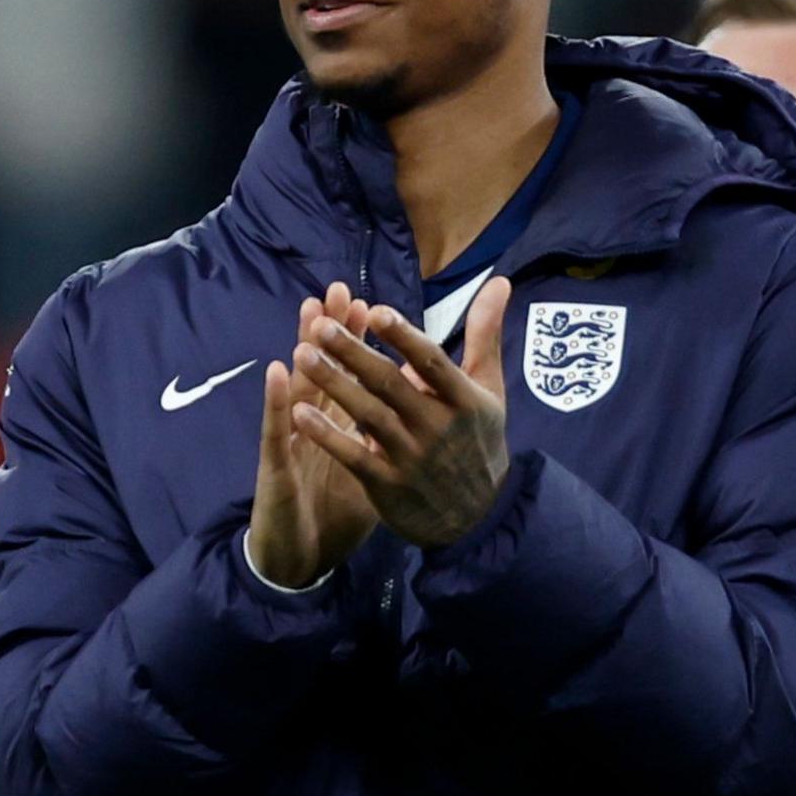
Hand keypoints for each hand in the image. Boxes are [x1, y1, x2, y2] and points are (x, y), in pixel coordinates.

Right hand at [246, 282, 379, 587]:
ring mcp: (292, 444)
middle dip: (333, 332)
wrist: (300, 563)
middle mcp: (314, 428)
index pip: (352, 378)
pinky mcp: (275, 468)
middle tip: (339, 290)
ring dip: (303, 352)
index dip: (361, 345)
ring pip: (297, 391)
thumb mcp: (371, 477)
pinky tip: (276, 373)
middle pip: (325, 371)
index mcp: (340, 430)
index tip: (371, 306)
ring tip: (309, 315)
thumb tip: (423, 422)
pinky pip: (275, 433)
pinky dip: (275, 403)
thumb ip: (390, 445)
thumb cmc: (332, 519)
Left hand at [291, 276, 512, 548]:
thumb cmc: (478, 439)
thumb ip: (485, 333)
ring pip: (368, 415)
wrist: (477, 516)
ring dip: (333, 384)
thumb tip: (498, 279)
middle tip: (319, 325)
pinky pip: (353, 456)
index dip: (405, 336)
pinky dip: (326, 435)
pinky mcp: (387, 484)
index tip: (377, 309)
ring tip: (301, 353)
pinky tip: (297, 412)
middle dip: (353, 353)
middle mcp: (437, 426)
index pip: (432, 362)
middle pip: (390, 384)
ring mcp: (411, 457)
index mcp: (463, 399)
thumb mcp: (489, 388)